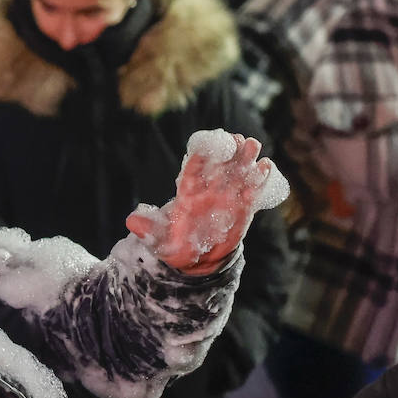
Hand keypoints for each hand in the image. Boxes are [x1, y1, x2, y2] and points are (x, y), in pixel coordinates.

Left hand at [125, 131, 284, 274]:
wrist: (199, 258)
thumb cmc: (176, 245)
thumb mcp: (158, 239)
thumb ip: (148, 229)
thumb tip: (131, 221)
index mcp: (187, 194)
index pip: (190, 172)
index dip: (197, 159)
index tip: (203, 146)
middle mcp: (208, 191)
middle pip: (219, 166)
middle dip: (227, 151)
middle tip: (237, 139)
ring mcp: (227, 197)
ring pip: (237, 173)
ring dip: (245, 159)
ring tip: (253, 145)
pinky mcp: (243, 208)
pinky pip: (252, 191)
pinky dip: (259, 179)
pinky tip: (266, 166)